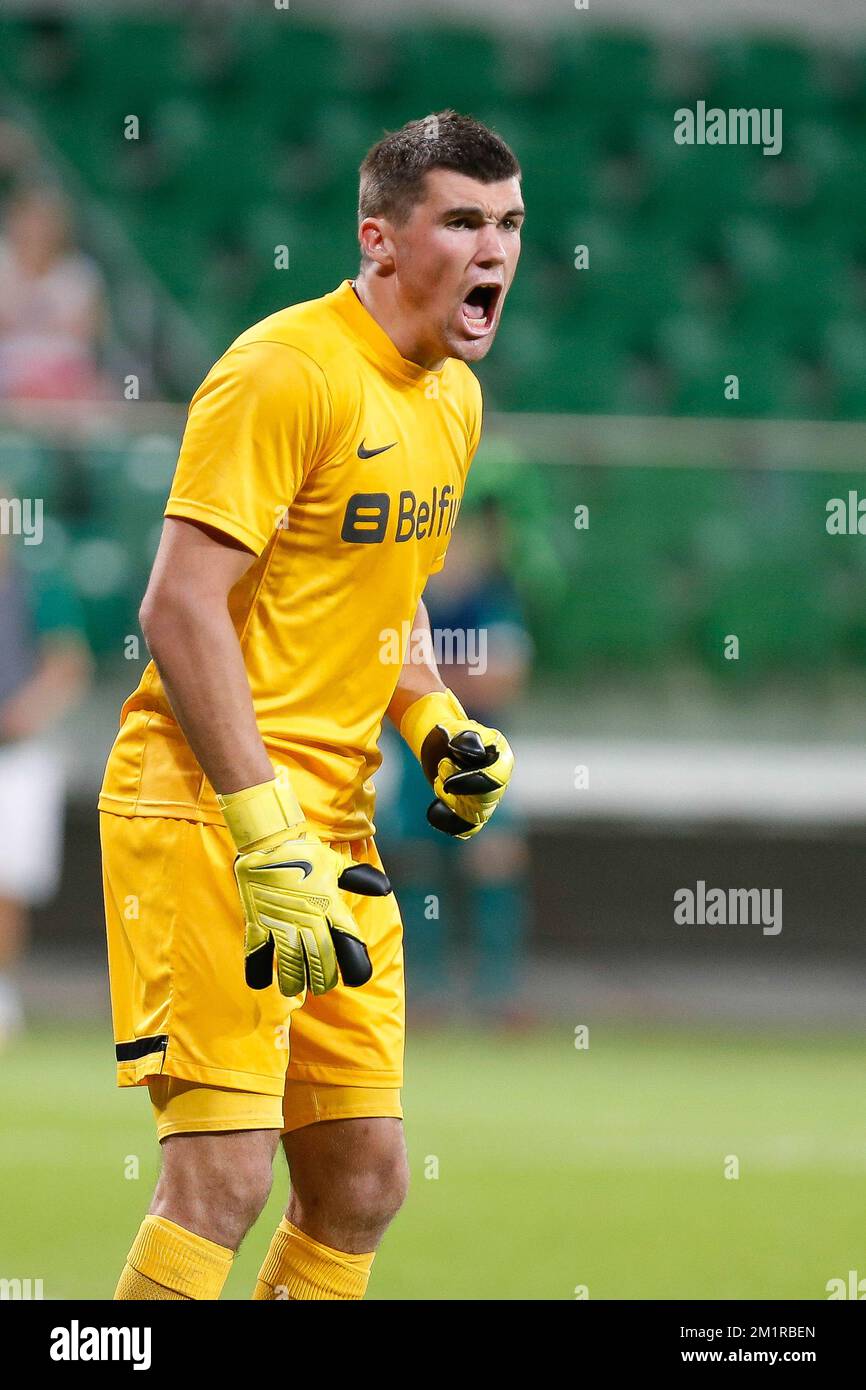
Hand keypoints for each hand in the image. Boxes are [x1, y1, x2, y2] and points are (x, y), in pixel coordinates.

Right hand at [218, 776, 389, 996]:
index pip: (349, 943)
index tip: (357, 978)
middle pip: (320, 961)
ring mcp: (280, 923)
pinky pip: (256, 954)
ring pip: (290, 964)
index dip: (356, 965)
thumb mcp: (335, 864)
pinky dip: (257, 971)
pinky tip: (260, 982)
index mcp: (329, 906)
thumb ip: (359, 878)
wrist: (267, 840)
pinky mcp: (258, 922)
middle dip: (323, 979)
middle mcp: (307, 919)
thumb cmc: (304, 852)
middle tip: (323, 986)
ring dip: (293, 981)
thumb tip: (384, 889)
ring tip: (294, 989)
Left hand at [400, 689, 513, 839]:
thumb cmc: (453, 733)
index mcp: (501, 759)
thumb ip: (466, 738)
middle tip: (441, 767)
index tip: (445, 766)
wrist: (442, 744)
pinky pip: (466, 828)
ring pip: (477, 816)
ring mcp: (485, 799)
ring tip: (438, 781)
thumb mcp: (457, 728)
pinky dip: (450, 824)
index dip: (473, 778)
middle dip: (461, 788)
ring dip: (453, 803)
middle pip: (487, 799)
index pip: (497, 776)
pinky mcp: (471, 811)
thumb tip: (471, 750)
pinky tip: (433, 811)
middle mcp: (497, 782)